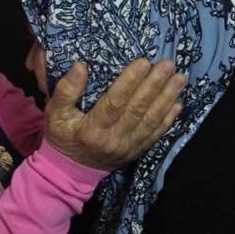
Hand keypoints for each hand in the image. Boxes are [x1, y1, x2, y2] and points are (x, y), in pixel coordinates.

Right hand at [44, 59, 185, 170]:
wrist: (69, 171)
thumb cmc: (62, 136)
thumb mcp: (54, 113)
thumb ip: (66, 90)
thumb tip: (80, 66)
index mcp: (92, 129)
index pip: (115, 102)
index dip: (130, 82)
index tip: (144, 62)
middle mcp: (113, 139)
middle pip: (137, 109)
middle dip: (155, 85)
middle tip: (169, 65)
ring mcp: (127, 147)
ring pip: (151, 121)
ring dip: (167, 99)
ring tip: (179, 79)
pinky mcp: (136, 152)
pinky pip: (155, 135)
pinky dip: (168, 120)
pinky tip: (178, 104)